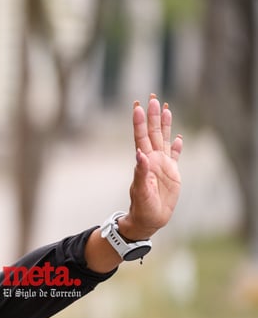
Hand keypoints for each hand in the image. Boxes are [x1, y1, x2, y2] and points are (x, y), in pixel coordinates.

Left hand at [122, 94, 182, 239]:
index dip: (140, 123)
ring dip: (164, 125)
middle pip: (152, 133)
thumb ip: (141, 172)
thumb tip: (140, 154)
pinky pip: (175, 155)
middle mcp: (152, 159)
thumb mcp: (141, 191)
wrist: (149, 219)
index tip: (138, 107)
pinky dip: (177, 146)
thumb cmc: (142, 207)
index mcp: (144, 162)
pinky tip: (178, 137)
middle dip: (153, 116)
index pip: (141, 138)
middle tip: (153, 98)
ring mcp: (162, 165)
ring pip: (164, 140)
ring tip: (166, 109)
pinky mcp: (172, 173)